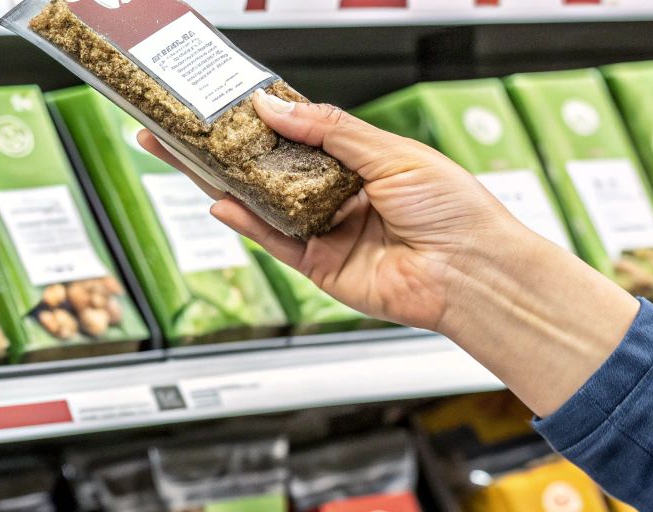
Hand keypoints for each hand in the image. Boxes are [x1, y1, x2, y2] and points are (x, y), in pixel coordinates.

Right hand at [140, 91, 638, 414]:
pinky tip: (220, 199)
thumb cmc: (456, 212)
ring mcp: (328, 231)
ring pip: (264, 202)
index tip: (222, 97)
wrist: (474, 272)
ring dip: (222, 179)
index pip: (297, 130)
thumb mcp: (390, 152)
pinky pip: (275, 241)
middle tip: (178, 124)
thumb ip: (328, 130)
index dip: (260, 115)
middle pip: (269, 166)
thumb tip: (275, 106)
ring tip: (182, 153)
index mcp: (361, 160)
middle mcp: (340, 194)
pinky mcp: (321, 267)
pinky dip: (246, 221)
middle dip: (224, 146)